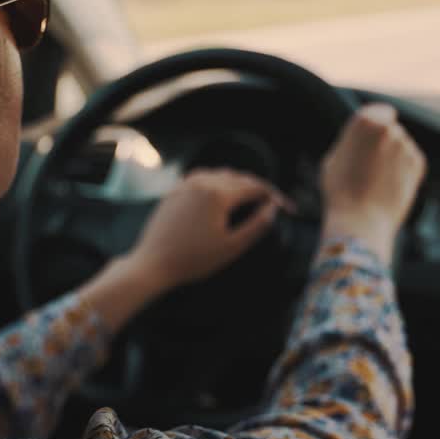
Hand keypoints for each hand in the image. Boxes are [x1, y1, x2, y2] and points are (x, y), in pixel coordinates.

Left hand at [126, 168, 290, 292]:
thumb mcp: (232, 247)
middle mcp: (202, 182)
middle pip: (239, 177)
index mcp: (218, 194)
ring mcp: (186, 184)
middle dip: (257, 188)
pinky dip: (218, 183)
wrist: (152, 264)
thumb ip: (257, 226)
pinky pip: (202, 178)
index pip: (254, 187)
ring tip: (250, 198)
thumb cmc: (193, 260)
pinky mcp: (174, 191)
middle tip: (271, 204)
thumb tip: (272, 209)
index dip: (274, 196)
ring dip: (238, 183)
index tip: (287, 208)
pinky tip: (221, 195)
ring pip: (220, 174)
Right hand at [320, 103, 425, 261]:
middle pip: (390, 130)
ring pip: (401, 146)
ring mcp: (406, 146)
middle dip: (383, 143)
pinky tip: (389, 186)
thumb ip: (351, 142)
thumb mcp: (333, 158)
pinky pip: (411, 161)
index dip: (377, 123)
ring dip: (393, 157)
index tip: (375, 133)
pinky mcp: (418, 164)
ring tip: (377, 181)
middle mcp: (389, 129)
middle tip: (370, 166)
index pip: (379, 111)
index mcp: (365, 122)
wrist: (361, 219)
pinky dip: (403, 170)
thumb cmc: (341, 191)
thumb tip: (360, 139)